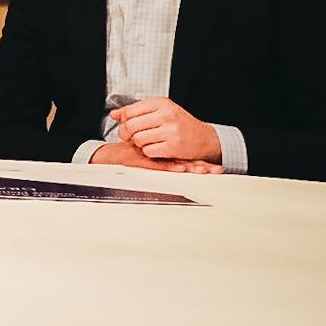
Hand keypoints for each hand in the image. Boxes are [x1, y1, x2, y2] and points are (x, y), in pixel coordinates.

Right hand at [91, 141, 221, 173]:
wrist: (107, 158)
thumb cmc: (126, 160)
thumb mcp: (146, 161)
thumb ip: (161, 163)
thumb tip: (182, 168)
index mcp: (164, 154)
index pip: (186, 158)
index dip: (201, 162)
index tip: (217, 169)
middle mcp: (159, 155)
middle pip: (185, 159)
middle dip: (202, 165)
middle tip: (218, 170)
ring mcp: (151, 157)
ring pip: (174, 161)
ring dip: (190, 166)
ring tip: (205, 170)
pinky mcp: (141, 161)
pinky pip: (156, 164)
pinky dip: (168, 166)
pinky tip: (180, 168)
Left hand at [110, 97, 220, 162]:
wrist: (205, 138)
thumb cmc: (181, 124)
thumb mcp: (161, 111)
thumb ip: (137, 111)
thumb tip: (114, 114)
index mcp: (161, 103)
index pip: (130, 111)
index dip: (123, 120)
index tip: (125, 125)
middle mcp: (166, 115)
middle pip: (131, 126)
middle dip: (126, 134)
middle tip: (130, 137)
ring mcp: (170, 131)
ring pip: (138, 139)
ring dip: (139, 144)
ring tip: (147, 142)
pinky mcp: (173, 146)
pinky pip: (148, 151)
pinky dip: (148, 152)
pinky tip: (155, 149)